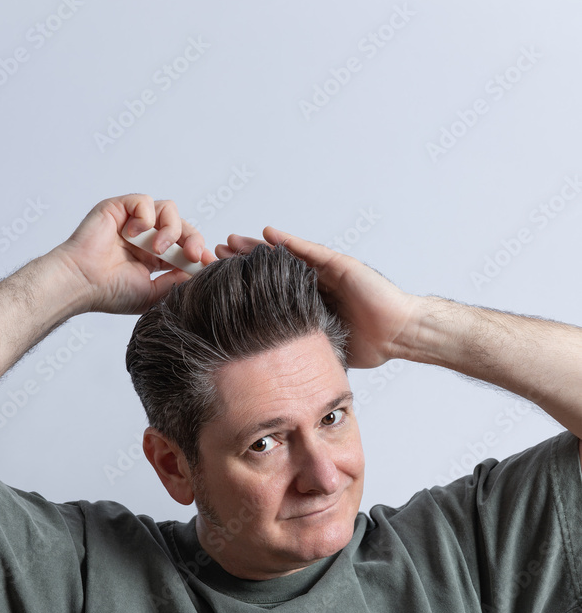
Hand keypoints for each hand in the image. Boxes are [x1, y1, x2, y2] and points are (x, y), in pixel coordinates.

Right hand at [54, 194, 216, 314]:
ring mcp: (134, 222)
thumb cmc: (111, 293)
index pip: (185, 247)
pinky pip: (145, 201)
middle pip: (183, 227)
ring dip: (170, 230)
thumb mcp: (154, 293)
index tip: (210, 264)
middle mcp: (146, 237)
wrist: (83, 283)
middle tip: (193, 255)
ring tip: (157, 249)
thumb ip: (177, 282)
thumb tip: (200, 273)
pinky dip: (146, 216)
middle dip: (194, 240)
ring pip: (169, 211)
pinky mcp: (120, 208)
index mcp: (155, 257)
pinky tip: (134, 234)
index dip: (200, 253)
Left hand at [215, 227, 419, 367]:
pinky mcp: (340, 265)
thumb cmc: (370, 344)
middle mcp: (315, 283)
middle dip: (242, 262)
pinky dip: (289, 243)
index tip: (217, 283)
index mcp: (308, 303)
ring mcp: (327, 272)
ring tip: (230, 242)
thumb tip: (271, 376)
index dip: (244, 286)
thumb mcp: (321, 348)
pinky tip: (267, 235)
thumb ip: (300, 351)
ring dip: (257, 248)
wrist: (399, 334)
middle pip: (271, 269)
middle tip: (213, 255)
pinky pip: (310, 252)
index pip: (268, 291)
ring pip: (285, 256)